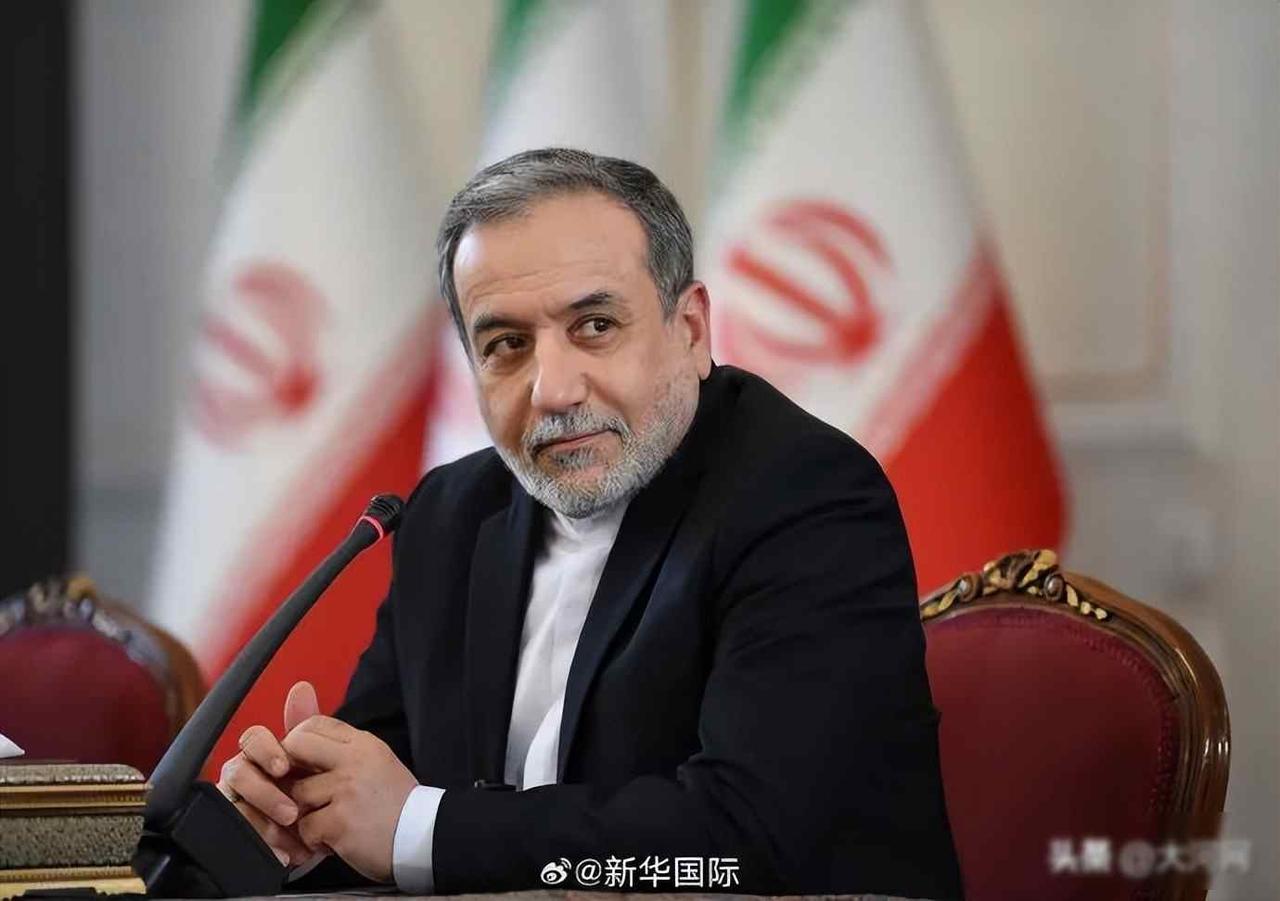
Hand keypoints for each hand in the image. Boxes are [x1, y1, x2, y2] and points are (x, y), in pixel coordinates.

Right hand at [216, 680, 319, 866]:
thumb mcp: (314, 762)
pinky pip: (237, 841)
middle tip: (291, 812)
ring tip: (291, 838)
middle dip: (263, 793)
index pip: (251, 739)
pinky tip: (283, 857)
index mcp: (261, 755)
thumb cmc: (314, 791)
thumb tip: (301, 688)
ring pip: (234, 809)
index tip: (284, 766)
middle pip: (237, 773)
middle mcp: (243, 777)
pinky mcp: (237, 835)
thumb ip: (306, 728)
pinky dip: (263, 849)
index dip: (264, 750)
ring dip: (263, 824)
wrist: (327, 834)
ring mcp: (236, 806)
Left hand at [284, 715, 417, 883]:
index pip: (315, 724)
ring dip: (306, 813)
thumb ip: (343, 749)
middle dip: (289, 770)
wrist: (422, 837)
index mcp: (364, 743)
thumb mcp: (376, 762)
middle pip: (296, 746)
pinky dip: (315, 839)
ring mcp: (346, 789)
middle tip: (301, 790)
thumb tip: (301, 732)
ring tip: (328, 821)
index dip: (298, 742)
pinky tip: (333, 841)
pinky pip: (306, 827)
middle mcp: (354, 760)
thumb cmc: (396, 804)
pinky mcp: (340, 821)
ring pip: (298, 793)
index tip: (302, 763)